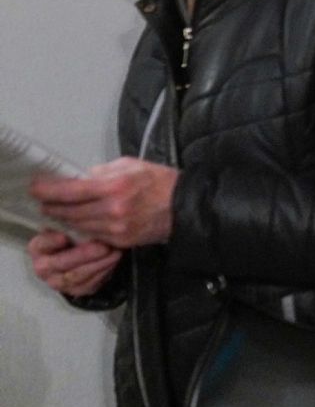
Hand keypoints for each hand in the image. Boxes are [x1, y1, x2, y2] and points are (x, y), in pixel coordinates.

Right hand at [27, 230, 121, 296]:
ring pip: (78, 275)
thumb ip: (72, 225)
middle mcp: (43, 267)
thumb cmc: (74, 236)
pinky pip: (90, 284)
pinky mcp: (76, 290)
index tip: (64, 237)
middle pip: (62, 263)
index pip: (42, 244)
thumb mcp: (69, 226)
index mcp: (38, 248)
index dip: (52, 241)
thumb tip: (82, 220)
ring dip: (100, 263)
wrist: (81, 255)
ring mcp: (58, 282)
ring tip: (114, 252)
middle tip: (103, 246)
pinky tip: (113, 261)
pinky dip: (104, 272)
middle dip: (85, 254)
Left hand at [31, 156, 177, 248]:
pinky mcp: (120, 241)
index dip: (48, 190)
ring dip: (64, 218)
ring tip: (58, 211)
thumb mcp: (131, 165)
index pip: (70, 190)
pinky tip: (79, 221)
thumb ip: (103, 172)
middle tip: (44, 200)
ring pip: (77, 225)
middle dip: (52, 206)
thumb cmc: (161, 182)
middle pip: (68, 211)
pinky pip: (92, 234)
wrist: (184, 207)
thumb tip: (81, 179)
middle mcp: (112, 209)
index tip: (36, 187)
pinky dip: (82, 228)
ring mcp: (116, 228)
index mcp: (114, 186)